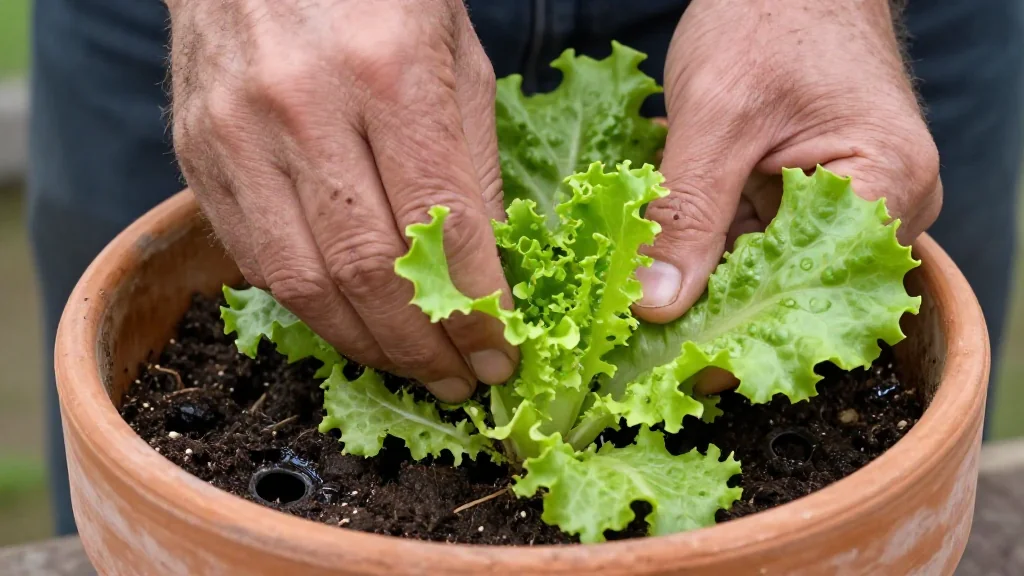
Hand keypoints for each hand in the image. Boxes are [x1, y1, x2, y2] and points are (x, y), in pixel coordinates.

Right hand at [167, 0, 516, 402]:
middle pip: (367, 272)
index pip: (440, 226)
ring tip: (414, 369)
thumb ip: (473, 165)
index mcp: (388, 72)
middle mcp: (303, 107)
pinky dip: (314, 310)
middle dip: (425, 346)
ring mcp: (237, 136)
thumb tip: (489, 273)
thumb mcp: (456, 56)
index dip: (477, 308)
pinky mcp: (197, 158)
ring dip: (367, 346)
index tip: (504, 354)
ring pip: (304, 285)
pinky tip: (354, 325)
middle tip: (463, 380)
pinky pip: (258, 263)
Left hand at [634, 0, 940, 329]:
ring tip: (642, 297)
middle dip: (716, 310)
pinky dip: (712, 247)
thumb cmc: (771, 15)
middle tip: (640, 336)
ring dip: (707, 279)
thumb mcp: (717, 115)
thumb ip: (686, 212)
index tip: (669, 359)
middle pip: (793, 293)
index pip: (813, 294)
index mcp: (887, 186)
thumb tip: (656, 303)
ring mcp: (851, 205)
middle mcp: (886, 208)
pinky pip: (760, 242)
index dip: (739, 333)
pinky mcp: (812, 197)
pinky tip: (663, 256)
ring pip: (770, 273)